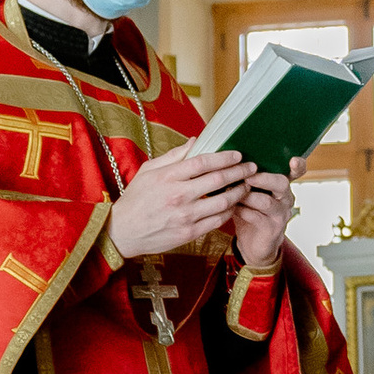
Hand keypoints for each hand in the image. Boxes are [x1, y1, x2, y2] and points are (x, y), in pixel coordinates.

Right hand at [109, 144, 255, 260]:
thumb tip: (194, 141)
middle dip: (239, 172)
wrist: (122, 232)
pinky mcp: (189, 233)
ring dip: (239, 192)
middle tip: (251, 167)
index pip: (203, 162)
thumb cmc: (135, 199)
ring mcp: (185, 216)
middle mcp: (178, 195)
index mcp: (168, 177)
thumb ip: (173, 156)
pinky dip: (229, 211)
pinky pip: (217, 220)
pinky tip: (233, 205)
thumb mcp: (148, 171)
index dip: (224, 157)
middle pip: (218, 180)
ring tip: (246, 185)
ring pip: (223, 201)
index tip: (237, 155)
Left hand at [234, 170, 293, 269]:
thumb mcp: (250, 192)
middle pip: (281, 183)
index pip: (297, 171)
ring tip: (232, 192)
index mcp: (281, 185)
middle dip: (263, 179)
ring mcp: (280, 214)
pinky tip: (232, 208)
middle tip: (247, 177)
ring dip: (247, 196)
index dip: (298, 165)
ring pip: (266, 202)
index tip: (294, 160)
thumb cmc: (251, 212)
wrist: (254, 243)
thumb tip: (227, 160)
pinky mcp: (272, 229)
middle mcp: (285, 198)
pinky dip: (242, 211)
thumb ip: (245, 177)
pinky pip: (256, 217)